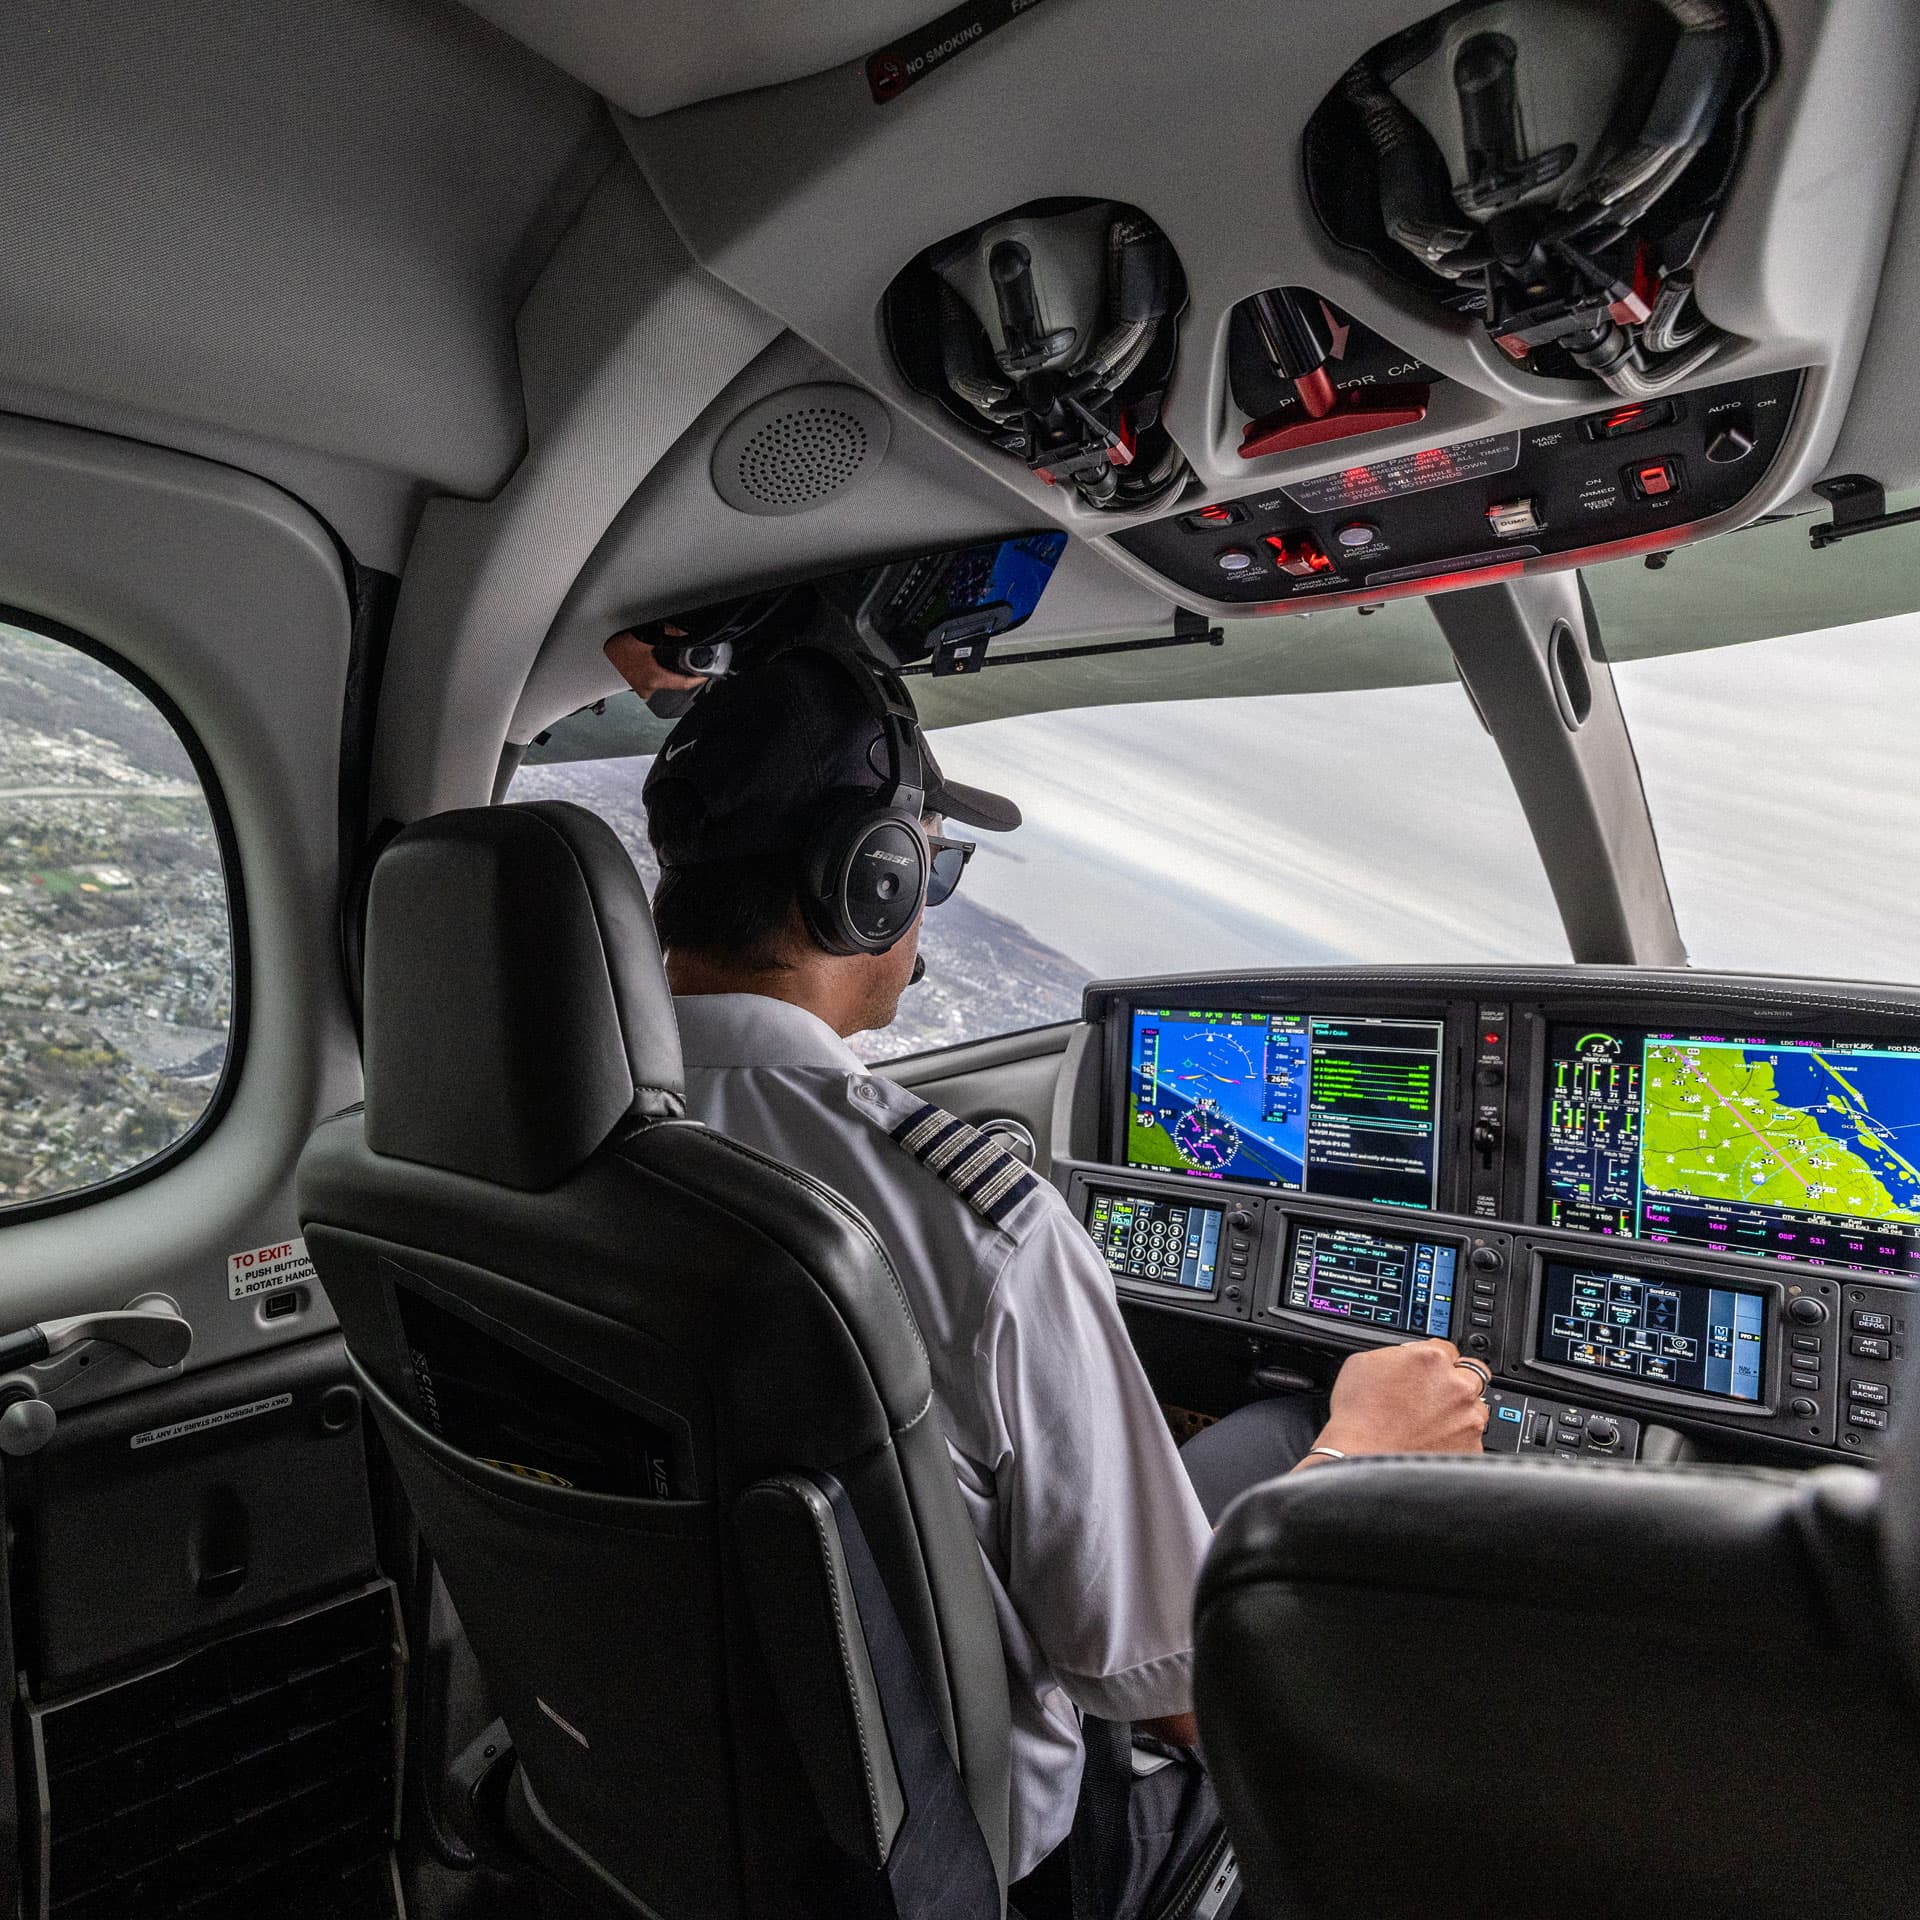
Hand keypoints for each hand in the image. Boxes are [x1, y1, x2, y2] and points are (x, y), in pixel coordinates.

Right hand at [604, 631, 707, 698]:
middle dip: (683, 674)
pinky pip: (652, 681)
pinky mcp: (635, 685)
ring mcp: (640, 688)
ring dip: (669, 673)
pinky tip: (655, 664)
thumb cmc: (618, 645)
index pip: (684, 683)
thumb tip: (687, 633)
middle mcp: (647, 687)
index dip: (698, 680)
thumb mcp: (648, 635)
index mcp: (654, 678)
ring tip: (672, 662)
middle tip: (691, 664)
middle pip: (674, 684)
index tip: (706, 675)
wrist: (601, 648)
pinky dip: (657, 673)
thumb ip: (672, 633)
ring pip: (663, 683)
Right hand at [1301, 1339, 1489, 1462]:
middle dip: (1455, 1382)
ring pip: (1476, 1407)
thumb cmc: (1357, 1415)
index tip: (1428, 1372)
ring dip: (1460, 1412)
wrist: (1361, 1458)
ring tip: (1430, 1425)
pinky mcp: (1472, 1447)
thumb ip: (1397, 1352)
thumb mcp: (1364, 1362)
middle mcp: (1457, 1386)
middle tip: (1433, 1396)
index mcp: (1432, 1359)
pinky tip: (1432, 1442)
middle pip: (1472, 1374)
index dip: (1435, 1361)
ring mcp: (1468, 1418)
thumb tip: (1409, 1353)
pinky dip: (1457, 1439)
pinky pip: (1472, 1437)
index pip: (1448, 1349)